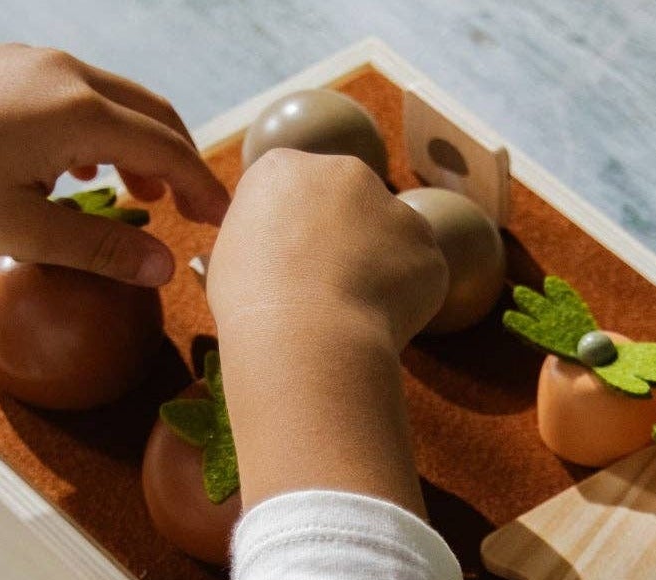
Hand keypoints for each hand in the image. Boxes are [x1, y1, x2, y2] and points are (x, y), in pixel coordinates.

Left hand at [0, 45, 227, 293]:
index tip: (222, 221)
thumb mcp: (30, 232)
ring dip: (138, 146)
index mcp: (77, 112)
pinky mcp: (4, 65)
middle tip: (193, 211)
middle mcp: (63, 72)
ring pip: (113, 100)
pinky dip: (99, 130)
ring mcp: (31, 62)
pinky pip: (74, 92)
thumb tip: (165, 267)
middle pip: (151, 113)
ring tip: (138, 196)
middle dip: (179, 162)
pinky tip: (80, 169)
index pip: (167, 149)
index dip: (203, 188)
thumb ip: (105, 249)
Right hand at [205, 149, 448, 517]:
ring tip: (353, 316)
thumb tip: (263, 252)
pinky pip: (421, 276)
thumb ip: (256, 240)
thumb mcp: (229, 259)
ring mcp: (391, 205)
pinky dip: (409, 302)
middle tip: (330, 298)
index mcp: (284, 168)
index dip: (301, 241)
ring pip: (392, 241)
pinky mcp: (427, 245)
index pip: (300, 196)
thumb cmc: (252, 307)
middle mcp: (342, 171)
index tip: (295, 275)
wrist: (305, 336)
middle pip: (352, 207)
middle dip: (348, 247)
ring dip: (381, 272)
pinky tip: (379, 323)